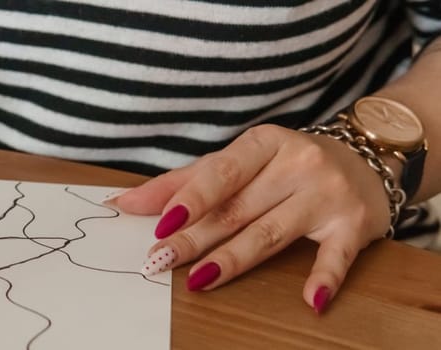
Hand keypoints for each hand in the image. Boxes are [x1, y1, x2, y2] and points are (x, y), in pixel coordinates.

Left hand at [111, 124, 392, 313]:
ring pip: (271, 232)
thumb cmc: (285, 163)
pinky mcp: (355, 224)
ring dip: (233, 259)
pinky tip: (309, 299)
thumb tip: (125, 201)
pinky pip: (336, 255)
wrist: (369, 154)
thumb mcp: (237, 162)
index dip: (189, 199)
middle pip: (237, 209)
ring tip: (198, 281)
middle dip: (195, 238)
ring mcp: (327, 194)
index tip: (160, 225)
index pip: (221, 172)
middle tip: (159, 261)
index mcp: (264, 143)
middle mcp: (298, 163)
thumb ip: (183, 182)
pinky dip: (324, 277)